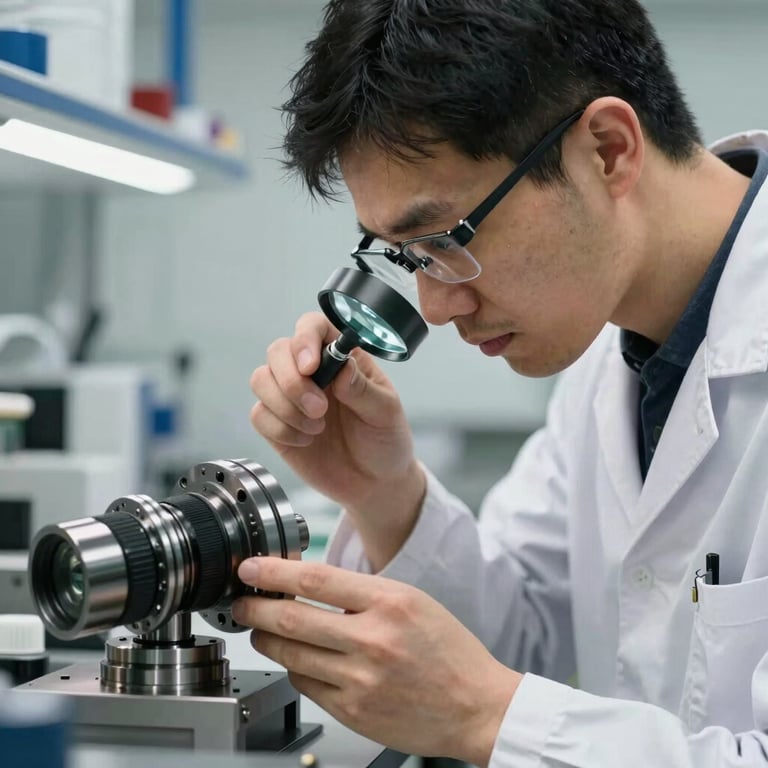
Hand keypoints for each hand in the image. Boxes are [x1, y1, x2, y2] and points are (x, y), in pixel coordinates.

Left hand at [232, 558, 521, 765]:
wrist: (476, 706)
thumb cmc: (448, 651)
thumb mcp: (412, 601)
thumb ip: (362, 592)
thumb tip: (309, 583)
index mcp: (390, 602)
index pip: (316, 579)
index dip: (274, 571)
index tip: (251, 568)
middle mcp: (373, 640)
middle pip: (292, 618)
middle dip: (254, 608)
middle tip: (240, 602)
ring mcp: (361, 680)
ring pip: (291, 655)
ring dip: (266, 640)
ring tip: (261, 630)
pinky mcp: (353, 712)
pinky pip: (306, 685)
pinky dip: (294, 668)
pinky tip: (296, 659)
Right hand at [250, 312, 425, 568]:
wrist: (374, 484)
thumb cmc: (385, 440)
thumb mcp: (386, 413)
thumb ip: (363, 389)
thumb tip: (341, 367)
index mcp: (342, 357)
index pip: (313, 327)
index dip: (305, 339)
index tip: (311, 367)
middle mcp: (313, 371)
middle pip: (278, 351)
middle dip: (292, 381)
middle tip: (320, 409)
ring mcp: (291, 397)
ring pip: (260, 379)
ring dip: (285, 406)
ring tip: (317, 428)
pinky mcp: (277, 424)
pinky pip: (259, 414)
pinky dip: (280, 429)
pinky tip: (306, 441)